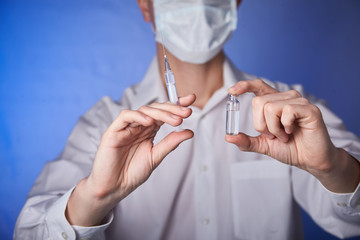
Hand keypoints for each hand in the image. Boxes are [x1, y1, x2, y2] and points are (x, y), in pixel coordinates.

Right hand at [66, 94, 195, 225]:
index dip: (176, 104)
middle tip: (187, 112)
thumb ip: (170, 143)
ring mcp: (126, 127)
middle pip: (156, 109)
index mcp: (148, 130)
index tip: (192, 100)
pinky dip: (138, 116)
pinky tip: (150, 122)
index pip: (164, 113)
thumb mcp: (156, 156)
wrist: (114, 187)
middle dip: (172, 108)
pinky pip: (125, 116)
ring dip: (161, 113)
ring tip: (176, 120)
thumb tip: (190, 132)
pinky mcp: (114, 131)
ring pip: (143, 110)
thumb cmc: (132, 173)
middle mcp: (138, 125)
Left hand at [226, 79, 359, 192]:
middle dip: (261, 124)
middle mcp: (286, 97)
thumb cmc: (289, 148)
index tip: (231, 91)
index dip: (244, 86)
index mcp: (274, 102)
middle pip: (259, 102)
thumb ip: (246, 140)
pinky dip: (285, 127)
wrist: (310, 160)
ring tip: (284, 136)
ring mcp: (299, 101)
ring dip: (273, 128)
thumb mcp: (263, 145)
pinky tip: (292, 132)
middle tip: (274, 135)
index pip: (258, 86)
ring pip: (270, 108)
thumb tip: (228, 137)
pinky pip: (286, 111)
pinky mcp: (309, 109)